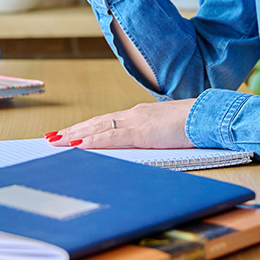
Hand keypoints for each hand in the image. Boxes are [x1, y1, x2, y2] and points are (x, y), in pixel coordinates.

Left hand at [46, 99, 195, 149]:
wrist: (207, 117)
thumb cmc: (192, 125)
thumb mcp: (166, 131)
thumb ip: (151, 136)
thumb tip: (141, 144)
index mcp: (139, 115)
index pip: (106, 120)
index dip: (86, 127)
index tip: (70, 132)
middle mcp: (133, 115)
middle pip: (96, 122)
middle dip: (73, 130)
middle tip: (52, 137)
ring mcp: (136, 122)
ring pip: (97, 128)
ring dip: (75, 134)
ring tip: (56, 140)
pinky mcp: (141, 132)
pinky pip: (110, 137)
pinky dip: (91, 140)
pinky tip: (78, 144)